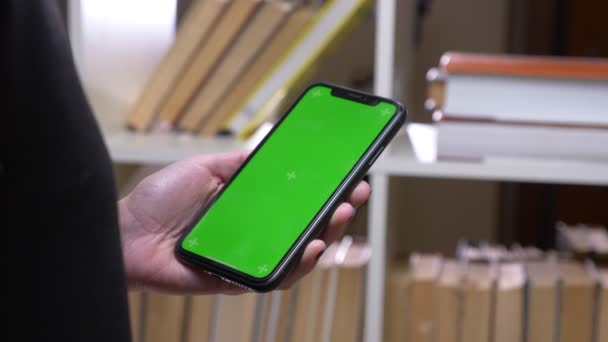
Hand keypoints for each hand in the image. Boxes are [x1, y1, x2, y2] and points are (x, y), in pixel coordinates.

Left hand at [119, 151, 369, 293]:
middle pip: (303, 228)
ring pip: (297, 255)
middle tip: (355, 192)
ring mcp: (247, 258)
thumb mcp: (201, 168)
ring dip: (325, 238)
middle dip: (335, 212)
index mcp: (246, 208)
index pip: (293, 202)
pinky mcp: (236, 280)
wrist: (124, 234)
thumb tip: (267, 151)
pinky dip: (296, 265)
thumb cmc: (157, 201)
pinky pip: (273, 277)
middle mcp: (252, 234)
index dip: (321, 191)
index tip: (345, 175)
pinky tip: (312, 247)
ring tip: (340, 216)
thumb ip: (236, 164)